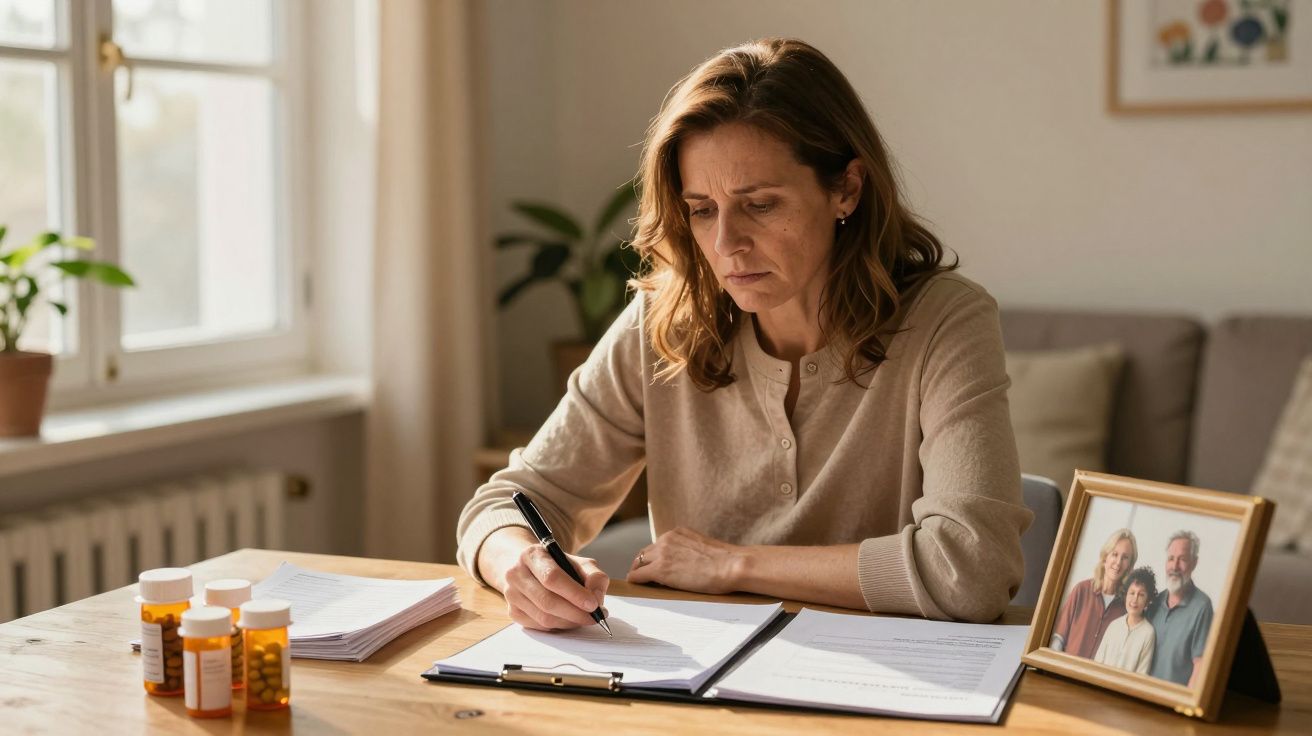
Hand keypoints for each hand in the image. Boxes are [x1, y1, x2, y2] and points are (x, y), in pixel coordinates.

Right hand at [484, 527, 608, 630]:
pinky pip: (539, 626)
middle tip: (594, 618)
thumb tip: (596, 598)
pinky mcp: (513, 611)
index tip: (593, 605)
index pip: (552, 577)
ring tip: (585, 618)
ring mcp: (511, 594)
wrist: (529, 568)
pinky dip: (558, 626)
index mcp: (532, 554)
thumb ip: (593, 576)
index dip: (574, 593)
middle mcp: (516, 573)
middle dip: (575, 613)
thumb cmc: (556, 565)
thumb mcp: (578, 562)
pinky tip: (569, 620)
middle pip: (547, 601)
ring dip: (569, 622)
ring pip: (543, 617)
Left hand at [626, 527, 744, 594]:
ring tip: (639, 583)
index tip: (653, 566)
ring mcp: (662, 553)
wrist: (731, 565)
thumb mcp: (702, 547)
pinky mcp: (660, 569)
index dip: (654, 557)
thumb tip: (686, 562)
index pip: (658, 545)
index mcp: (678, 532)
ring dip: (639, 572)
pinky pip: (638, 575)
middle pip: (646, 553)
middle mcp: (667, 538)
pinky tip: (635, 586)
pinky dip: (635, 580)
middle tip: (642, 576)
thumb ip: (689, 549)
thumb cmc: (725, 561)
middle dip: (643, 564)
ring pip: (639, 563)